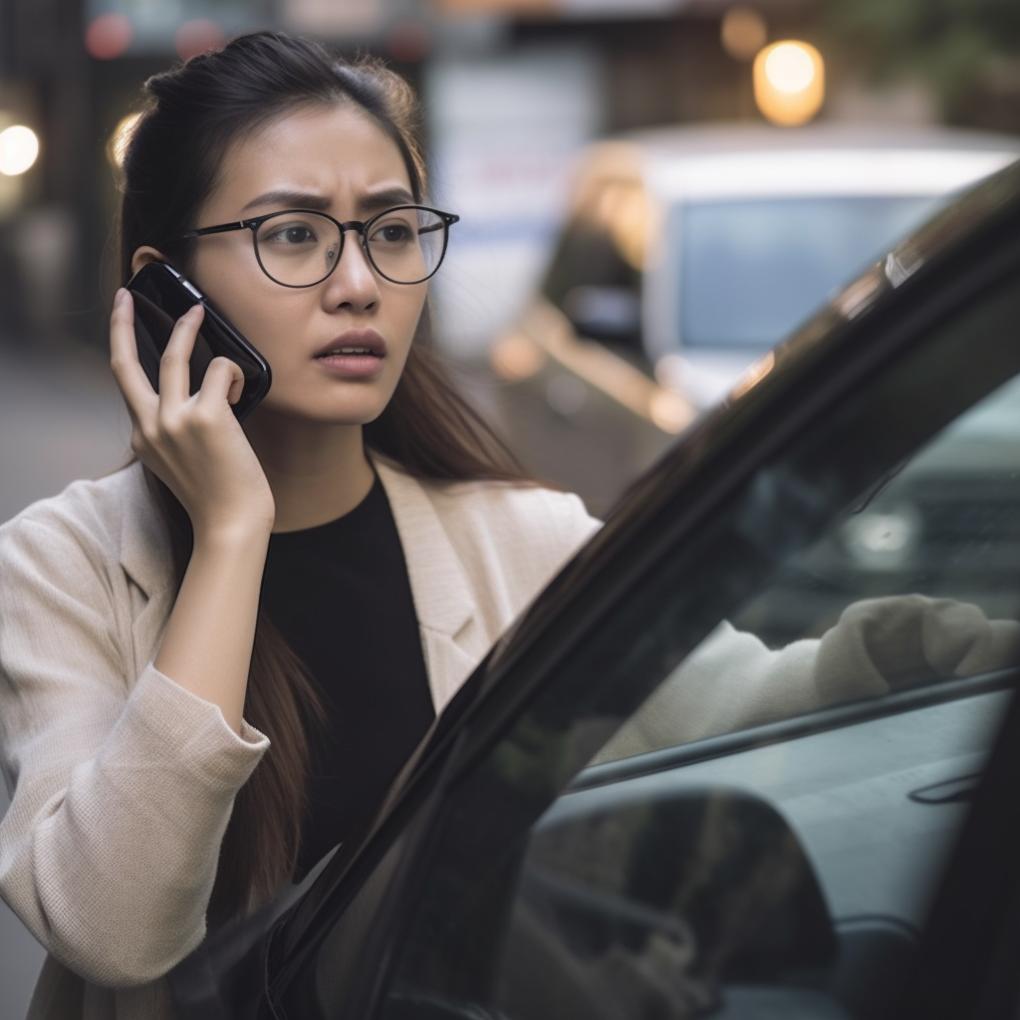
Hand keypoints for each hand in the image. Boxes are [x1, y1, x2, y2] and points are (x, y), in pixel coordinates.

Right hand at [109, 287, 274, 539]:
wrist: (231, 524)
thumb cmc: (218, 497)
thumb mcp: (180, 463)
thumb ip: (174, 432)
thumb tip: (194, 400)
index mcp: (142, 438)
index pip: (126, 385)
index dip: (123, 349)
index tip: (122, 323)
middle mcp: (149, 426)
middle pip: (124, 363)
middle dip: (122, 323)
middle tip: (126, 297)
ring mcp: (174, 419)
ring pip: (175, 356)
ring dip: (187, 328)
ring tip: (199, 313)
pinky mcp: (206, 415)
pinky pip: (220, 370)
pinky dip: (232, 374)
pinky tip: (239, 395)